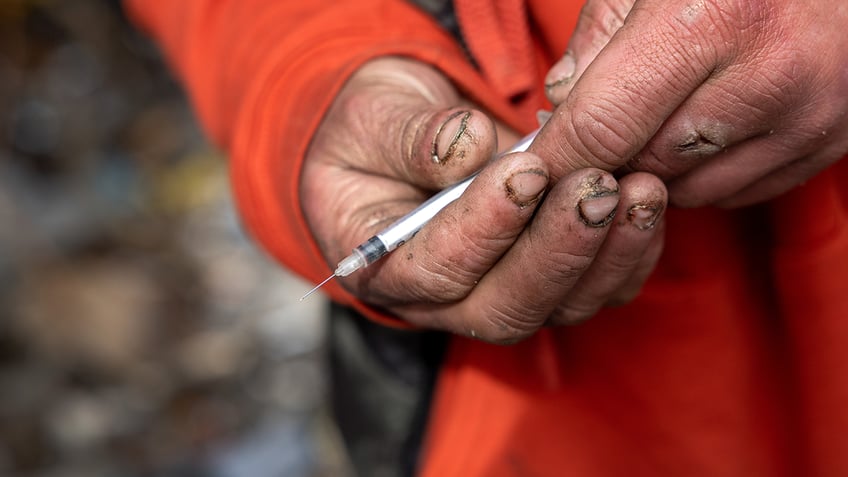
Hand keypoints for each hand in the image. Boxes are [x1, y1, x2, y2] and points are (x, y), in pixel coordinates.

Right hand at [301, 57, 666, 342]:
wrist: (405, 138)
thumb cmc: (377, 130)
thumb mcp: (373, 119)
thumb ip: (410, 137)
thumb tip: (468, 146)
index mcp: (385, 267)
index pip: (436, 270)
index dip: (484, 227)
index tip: (526, 170)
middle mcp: (444, 300)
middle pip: (506, 306)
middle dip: (557, 249)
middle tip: (596, 186)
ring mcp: (501, 294)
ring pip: (559, 305)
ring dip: (605, 253)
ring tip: (638, 189)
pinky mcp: (549, 281)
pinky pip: (597, 289)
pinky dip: (630, 253)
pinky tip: (648, 205)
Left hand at [538, 0, 847, 206]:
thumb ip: (600, 30)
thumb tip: (560, 100)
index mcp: (713, 16)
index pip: (603, 125)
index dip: (556, 158)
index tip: (531, 171)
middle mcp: (767, 75)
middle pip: (643, 164)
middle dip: (607, 156)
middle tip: (599, 126)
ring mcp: (808, 116)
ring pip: (689, 189)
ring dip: (657, 167)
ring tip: (661, 114)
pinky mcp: (832, 142)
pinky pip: (738, 190)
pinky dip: (706, 172)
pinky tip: (708, 125)